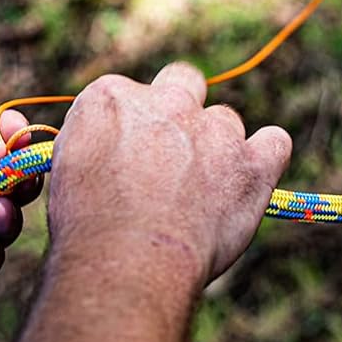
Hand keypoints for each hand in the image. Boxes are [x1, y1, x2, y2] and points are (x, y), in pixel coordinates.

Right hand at [48, 63, 290, 294]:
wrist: (127, 260)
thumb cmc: (86, 227)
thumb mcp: (66, 170)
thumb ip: (93, 144)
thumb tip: (106, 152)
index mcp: (112, 96)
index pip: (127, 94)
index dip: (130, 126)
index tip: (126, 156)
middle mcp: (166, 101)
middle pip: (183, 81)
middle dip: (180, 108)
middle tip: (170, 155)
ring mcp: (214, 130)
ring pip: (225, 121)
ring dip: (217, 146)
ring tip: (200, 194)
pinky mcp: (252, 165)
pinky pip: (275, 142)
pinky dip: (265, 157)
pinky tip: (250, 178)